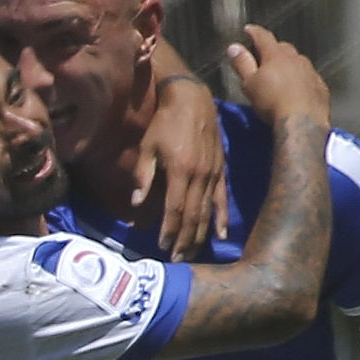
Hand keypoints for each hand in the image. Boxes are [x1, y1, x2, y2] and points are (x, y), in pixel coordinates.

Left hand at [131, 84, 227, 257]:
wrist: (192, 99)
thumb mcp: (147, 146)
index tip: (162, 247)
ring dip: (200, 234)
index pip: (175, 209)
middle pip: (193, 216)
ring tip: (193, 253)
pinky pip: (222, 198)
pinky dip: (221, 217)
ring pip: (207, 211)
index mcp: (181, 171)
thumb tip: (137, 203)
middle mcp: (201, 176)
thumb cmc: (164, 122)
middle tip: (178, 259)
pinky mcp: (221, 169)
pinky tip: (221, 235)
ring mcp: (214, 173)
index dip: (169, 230)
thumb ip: (143, 175)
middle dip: (185, 239)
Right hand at [222, 24, 329, 144]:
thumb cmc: (272, 102)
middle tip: (264, 55)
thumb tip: (233, 47)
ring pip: (298, 62)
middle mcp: (296, 59)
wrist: (302, 122)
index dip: (254, 32)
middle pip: (283, 48)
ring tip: (280, 74)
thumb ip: (242, 63)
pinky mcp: (320, 87)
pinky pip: (309, 77)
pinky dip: (301, 79)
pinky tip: (296, 89)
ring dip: (289, 64)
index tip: (248, 29)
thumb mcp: (250, 84)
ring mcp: (311, 72)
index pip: (264, 37)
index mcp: (276, 56)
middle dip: (273, 49)